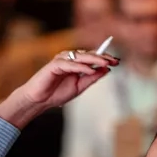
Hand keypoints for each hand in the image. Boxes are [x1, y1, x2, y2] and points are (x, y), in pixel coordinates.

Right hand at [0, 50, 118, 128]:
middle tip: (114, 61)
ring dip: (94, 59)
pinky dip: (81, 67)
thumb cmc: (57, 93)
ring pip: (80, 57)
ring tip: (106, 64)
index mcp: (75, 63)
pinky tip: (91, 70)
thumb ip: (92, 78)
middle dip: (102, 57)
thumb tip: (106, 70)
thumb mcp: (80, 87)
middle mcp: (69, 59)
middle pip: (88, 55)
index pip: (92, 58)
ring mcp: (61, 60)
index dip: (104, 58)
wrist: (40, 101)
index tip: (117, 62)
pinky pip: (70, 64)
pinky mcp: (54, 65)